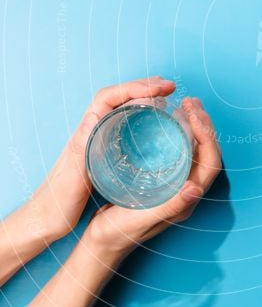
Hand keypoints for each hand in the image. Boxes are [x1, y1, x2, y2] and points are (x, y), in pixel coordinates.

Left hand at [31, 77, 176, 243]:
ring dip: (144, 100)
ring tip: (166, 99)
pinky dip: (141, 120)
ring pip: (122, 111)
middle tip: (169, 87)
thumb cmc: (57, 201)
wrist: (47, 219)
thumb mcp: (71, 176)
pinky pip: (124, 128)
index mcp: (84, 133)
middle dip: (144, 88)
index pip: (109, 97)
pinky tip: (154, 126)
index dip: (135, 87)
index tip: (160, 88)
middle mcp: (91, 132)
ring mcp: (97, 141)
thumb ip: (79, 149)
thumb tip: (92, 117)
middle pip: (118, 99)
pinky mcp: (102, 153)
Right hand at [83, 97, 221, 261]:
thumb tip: (196, 189)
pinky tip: (168, 122)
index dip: (207, 136)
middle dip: (204, 126)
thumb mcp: (142, 218)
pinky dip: (180, 134)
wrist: (101, 243)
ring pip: (195, 151)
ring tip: (186, 105)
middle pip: (207, 154)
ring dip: (195, 127)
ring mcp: (175, 186)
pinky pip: (180, 153)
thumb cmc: (119, 233)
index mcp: (187, 200)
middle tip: (191, 102)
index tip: (193, 113)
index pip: (210, 163)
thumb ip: (170, 206)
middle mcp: (186, 192)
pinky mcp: (162, 182)